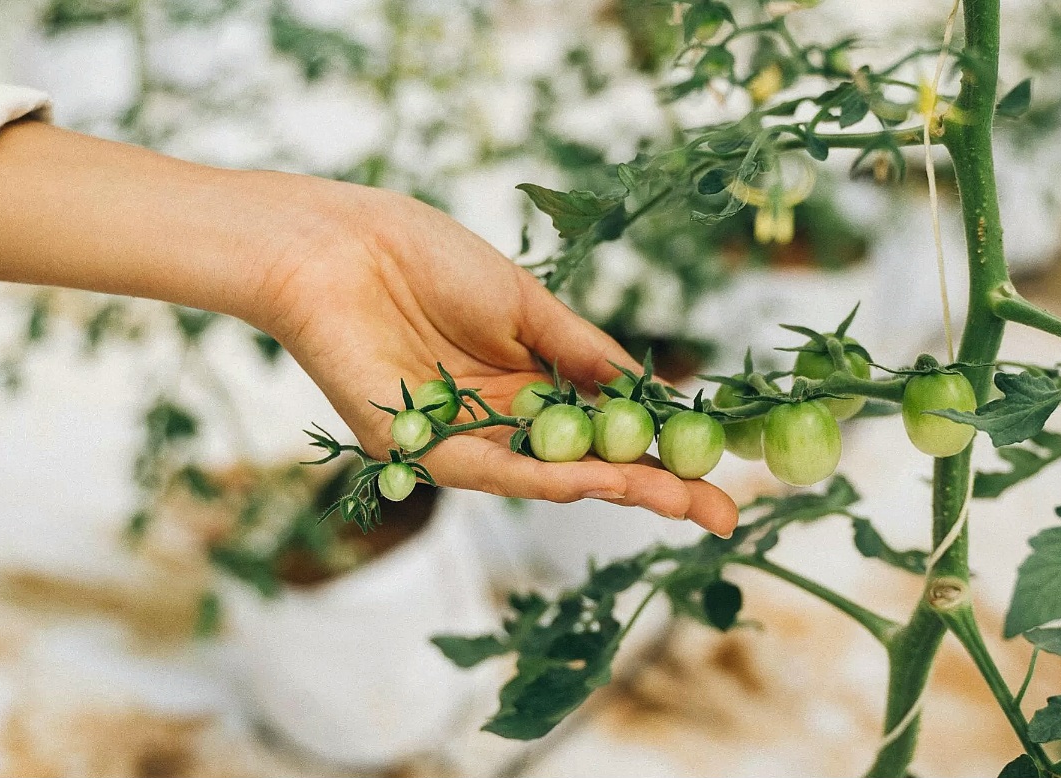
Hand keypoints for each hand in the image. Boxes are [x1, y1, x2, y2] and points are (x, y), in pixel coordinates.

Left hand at [260, 181, 739, 536]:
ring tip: (680, 503)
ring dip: (615, 491)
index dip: (661, 450)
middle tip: (722, 517)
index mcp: (525, 383)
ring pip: (549, 477)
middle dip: (656, 492)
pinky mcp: (418, 448)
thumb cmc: (426, 258)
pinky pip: (492, 470)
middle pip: (589, 467)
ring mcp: (461, 439)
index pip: (606, 428)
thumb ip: (583, 353)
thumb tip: (647, 392)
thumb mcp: (526, 305)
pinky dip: (548, 478)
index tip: (719, 466)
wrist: (338, 241)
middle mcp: (500, 422)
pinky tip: (600, 481)